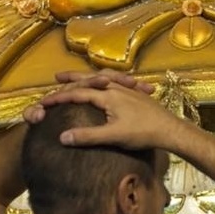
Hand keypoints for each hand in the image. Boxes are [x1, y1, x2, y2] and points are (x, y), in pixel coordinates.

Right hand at [24, 70, 156, 124]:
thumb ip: (87, 136)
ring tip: (81, 77)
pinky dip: (107, 80)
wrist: (171, 130)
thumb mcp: (113, 136)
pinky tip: (110, 84)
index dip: (59, 97)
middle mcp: (116, 88)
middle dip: (72, 78)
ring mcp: (127, 90)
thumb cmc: (142, 133)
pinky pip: (117, 82)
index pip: (77, 93)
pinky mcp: (136, 94)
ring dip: (90, 76)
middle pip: (89, 79)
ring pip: (104, 77)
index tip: (44, 102)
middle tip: (56, 76)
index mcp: (107, 95)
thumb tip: (62, 137)